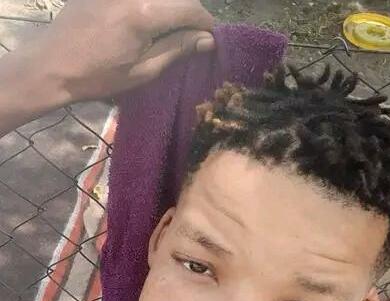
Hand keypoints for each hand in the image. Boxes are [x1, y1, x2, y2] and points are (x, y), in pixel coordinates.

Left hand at [35, 0, 214, 102]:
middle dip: (190, 13)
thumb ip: (176, 50)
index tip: (209, 38)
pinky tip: (147, 22)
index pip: (190, 7)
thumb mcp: (142, 71)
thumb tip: (206, 39)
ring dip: (171, 8)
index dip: (205, 22)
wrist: (52, 64)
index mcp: (145, 12)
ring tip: (171, 30)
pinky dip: (151, 5)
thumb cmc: (97, 76)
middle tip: (192, 36)